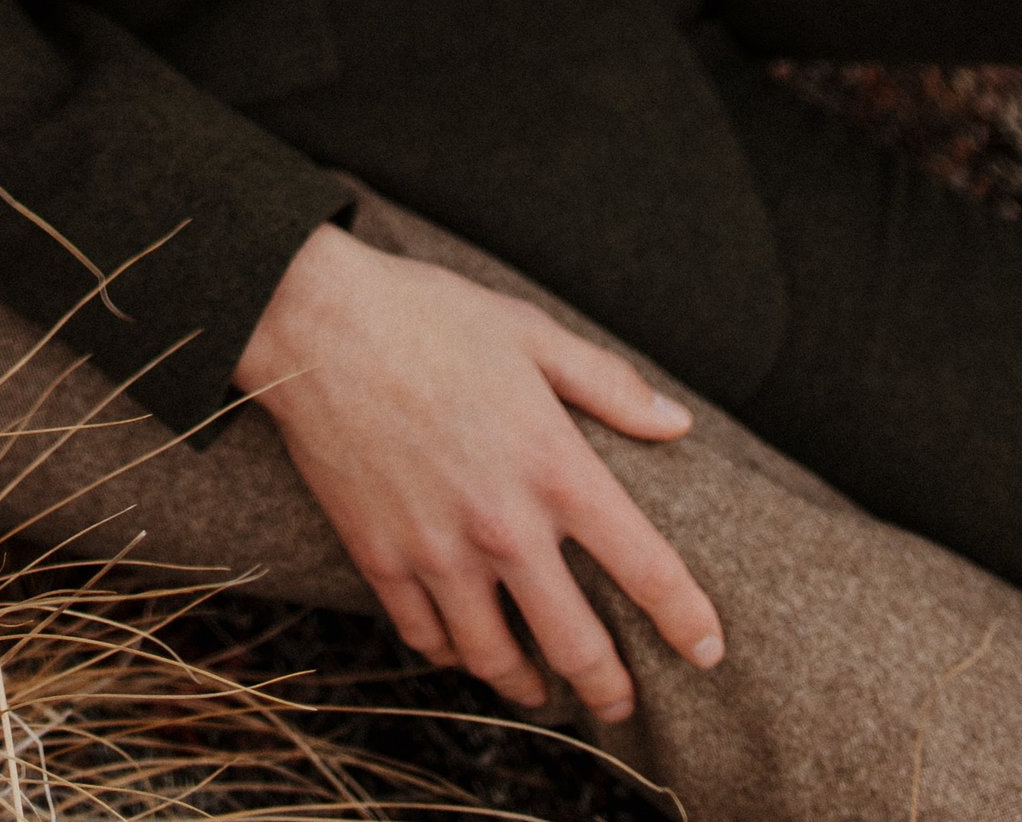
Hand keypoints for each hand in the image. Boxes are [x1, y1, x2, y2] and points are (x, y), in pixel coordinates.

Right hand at [241, 224, 723, 723]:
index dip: (686, 621)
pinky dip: (451, 653)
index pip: (647, 571)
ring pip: (494, 658)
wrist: (314, 320)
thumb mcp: (530, 333)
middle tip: (621, 705)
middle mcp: (504, 526)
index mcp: (555, 468)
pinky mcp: (379, 557)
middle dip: (609, 689)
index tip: (706, 650)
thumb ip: (609, 384)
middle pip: (575, 646)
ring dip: (527, 687)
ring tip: (542, 692)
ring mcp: (437, 551)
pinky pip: (425, 636)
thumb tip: (677, 424)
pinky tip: (463, 648)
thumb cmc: (427, 315)